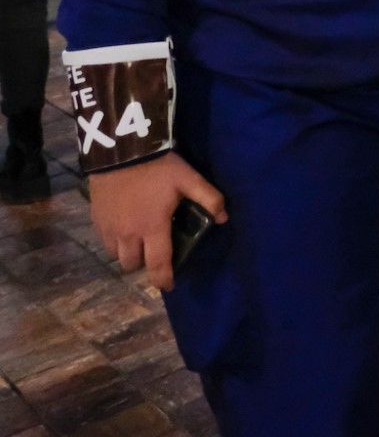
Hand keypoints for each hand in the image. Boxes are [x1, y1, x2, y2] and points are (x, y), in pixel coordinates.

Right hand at [87, 152, 225, 291]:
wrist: (121, 151)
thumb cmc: (158, 168)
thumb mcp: (189, 179)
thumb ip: (209, 199)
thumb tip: (224, 218)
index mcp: (152, 228)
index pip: (157, 264)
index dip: (163, 279)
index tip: (168, 286)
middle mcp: (128, 234)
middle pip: (132, 264)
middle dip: (144, 263)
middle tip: (155, 251)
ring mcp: (108, 228)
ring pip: (116, 255)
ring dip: (128, 253)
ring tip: (139, 240)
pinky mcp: (95, 219)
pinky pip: (103, 241)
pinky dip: (114, 241)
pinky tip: (123, 227)